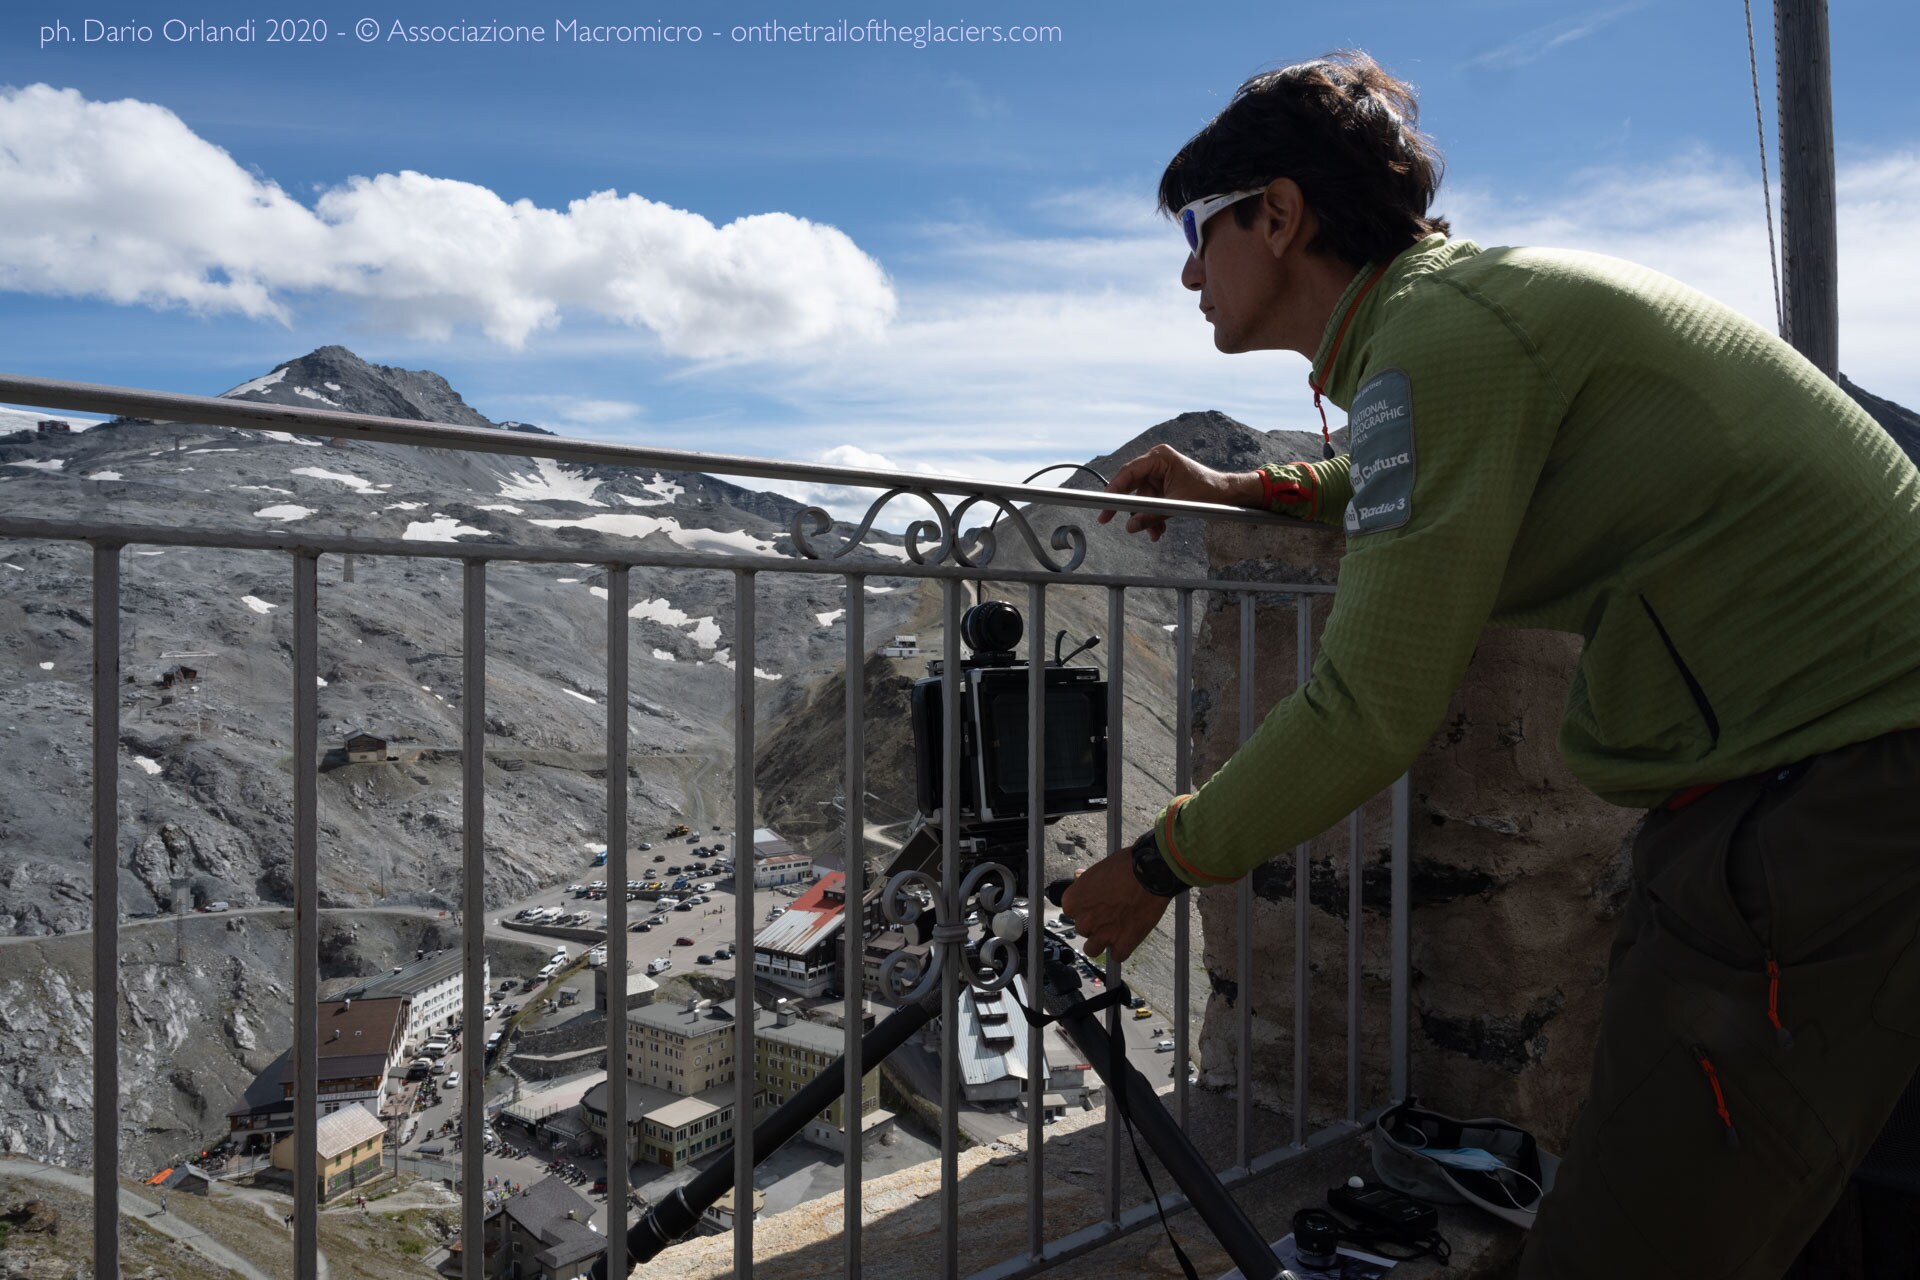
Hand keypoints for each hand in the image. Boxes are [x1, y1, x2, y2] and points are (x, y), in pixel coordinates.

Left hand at [1061, 849, 1174, 963]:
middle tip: (1111, 913)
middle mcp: (1084, 921)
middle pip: (1083, 929)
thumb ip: (1085, 880)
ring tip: (1115, 930)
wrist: (1151, 874)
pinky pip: (1117, 956)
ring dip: (1102, 942)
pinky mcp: (1122, 945)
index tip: (1095, 904)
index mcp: (1073, 901)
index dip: (1085, 907)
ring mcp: (1102, 935)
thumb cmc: (1125, 867)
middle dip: (1095, 923)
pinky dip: (1123, 949)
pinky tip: (1129, 937)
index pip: (1070, 911)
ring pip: (1092, 949)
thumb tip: (1078, 877)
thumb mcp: (1098, 869)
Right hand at [1096, 443, 1261, 541]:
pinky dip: (1152, 517)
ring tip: (1153, 533)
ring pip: (1141, 499)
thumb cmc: (1208, 491)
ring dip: (1144, 517)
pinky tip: (1158, 530)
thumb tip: (1130, 526)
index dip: (1114, 489)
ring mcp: (1159, 476)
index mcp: (1160, 457)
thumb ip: (1151, 515)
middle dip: (1126, 507)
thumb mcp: (1178, 505)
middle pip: (1130, 485)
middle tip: (1106, 519)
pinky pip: (1150, 504)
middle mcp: (1156, 463)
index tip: (1103, 504)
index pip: (1129, 472)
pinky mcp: (1162, 487)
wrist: (1226, 495)